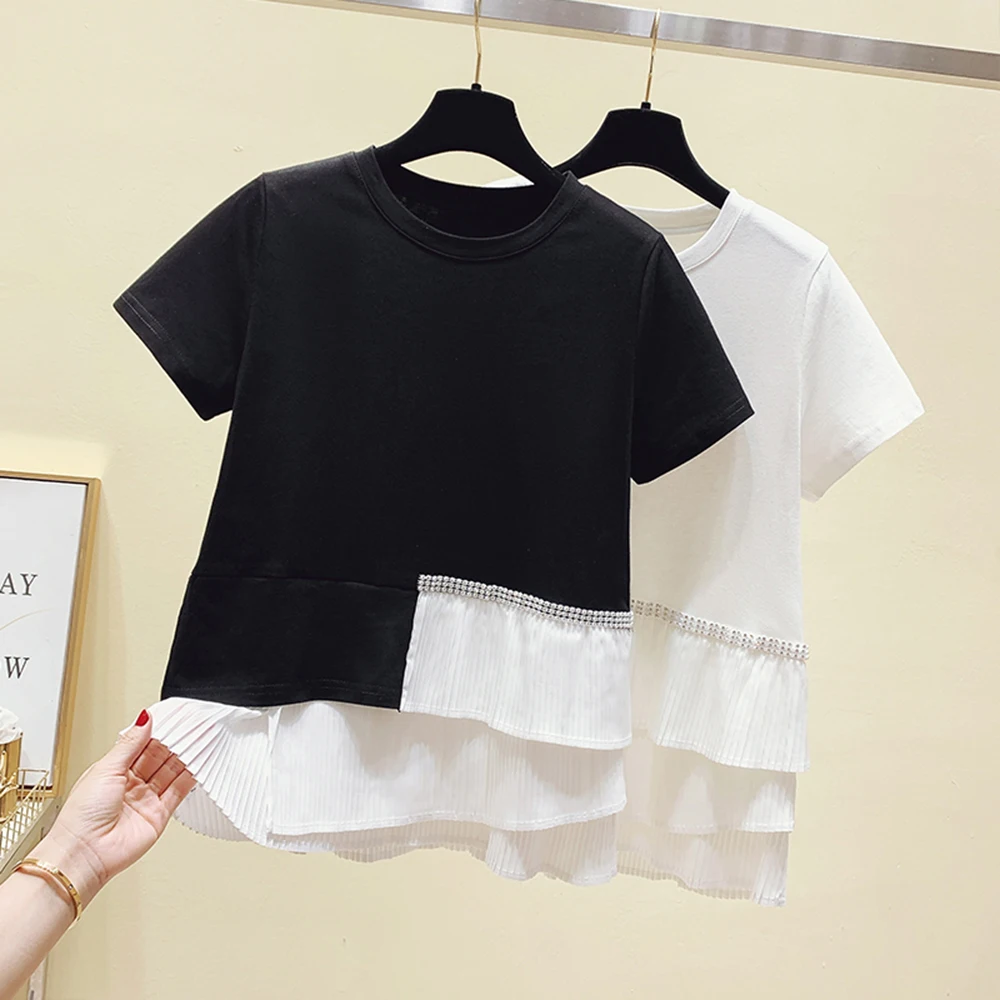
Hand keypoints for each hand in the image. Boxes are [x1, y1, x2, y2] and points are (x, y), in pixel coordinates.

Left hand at [32, 710, 194, 908]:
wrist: (86, 853)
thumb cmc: (82, 816)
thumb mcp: (106, 768)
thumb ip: (131, 743)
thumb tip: (144, 719)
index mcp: (113, 771)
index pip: (140, 745)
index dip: (156, 732)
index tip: (171, 719)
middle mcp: (130, 785)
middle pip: (158, 757)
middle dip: (173, 742)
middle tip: (190, 727)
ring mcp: (145, 800)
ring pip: (170, 772)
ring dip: (184, 757)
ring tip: (198, 740)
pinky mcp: (159, 815)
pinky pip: (179, 792)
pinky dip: (190, 778)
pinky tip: (197, 764)